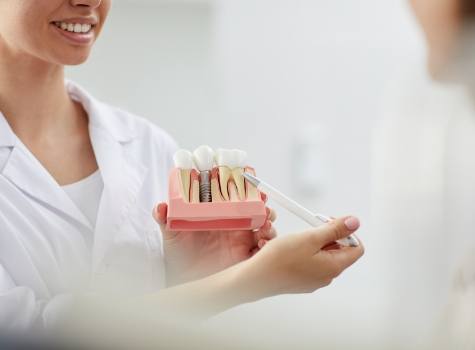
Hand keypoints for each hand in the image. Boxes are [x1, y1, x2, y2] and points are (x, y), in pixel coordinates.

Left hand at [153, 199, 276, 285]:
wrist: (182, 280)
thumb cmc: (178, 254)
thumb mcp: (171, 233)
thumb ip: (165, 218)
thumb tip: (160, 206)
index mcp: (222, 215)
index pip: (240, 198)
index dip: (249, 190)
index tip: (253, 185)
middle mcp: (235, 226)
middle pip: (258, 211)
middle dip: (265, 206)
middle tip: (264, 205)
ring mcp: (242, 241)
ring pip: (264, 228)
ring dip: (269, 223)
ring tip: (265, 224)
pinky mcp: (246, 258)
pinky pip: (262, 250)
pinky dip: (267, 245)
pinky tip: (261, 244)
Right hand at [237, 216, 363, 299]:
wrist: (257, 277)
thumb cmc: (281, 259)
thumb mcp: (310, 237)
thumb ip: (334, 229)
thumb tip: (355, 222)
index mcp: (334, 266)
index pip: (356, 248)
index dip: (347, 232)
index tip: (330, 223)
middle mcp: (327, 276)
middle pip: (340, 251)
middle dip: (330, 235)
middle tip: (313, 226)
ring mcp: (314, 280)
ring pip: (325, 255)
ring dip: (317, 242)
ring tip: (300, 237)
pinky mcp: (302, 280)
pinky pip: (312, 262)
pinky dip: (307, 251)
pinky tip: (293, 247)